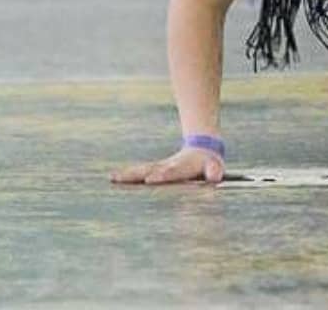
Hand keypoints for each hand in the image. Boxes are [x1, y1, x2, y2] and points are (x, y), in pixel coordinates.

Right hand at [110, 146, 224, 185]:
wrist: (202, 148)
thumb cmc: (207, 162)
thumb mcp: (214, 166)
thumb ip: (214, 171)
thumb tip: (215, 177)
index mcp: (182, 166)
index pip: (171, 172)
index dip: (162, 175)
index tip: (151, 178)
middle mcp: (167, 166)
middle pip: (150, 169)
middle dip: (137, 173)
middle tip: (122, 177)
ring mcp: (159, 167)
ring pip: (142, 170)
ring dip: (128, 174)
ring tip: (113, 177)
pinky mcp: (154, 170)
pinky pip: (139, 173)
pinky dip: (127, 176)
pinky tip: (113, 179)